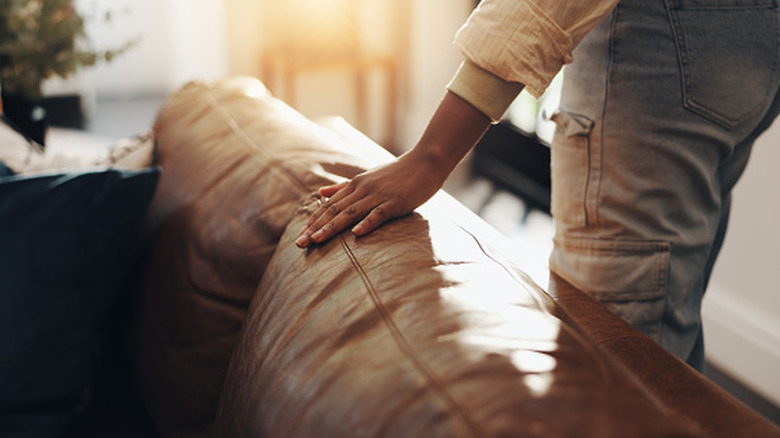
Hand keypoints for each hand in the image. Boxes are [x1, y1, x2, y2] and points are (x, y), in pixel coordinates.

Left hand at [294, 151, 445, 247]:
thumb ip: (343, 187)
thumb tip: (320, 193)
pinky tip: (356, 234)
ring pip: (350, 212)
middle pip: (334, 210)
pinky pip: (378, 213)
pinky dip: (366, 223)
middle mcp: (362, 189)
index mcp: (355, 185)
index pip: (329, 206)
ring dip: (332, 227)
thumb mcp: (367, 178)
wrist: (426, 161)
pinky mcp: (395, 201)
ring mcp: (379, 195)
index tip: (299, 237)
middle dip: (315, 227)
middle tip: (299, 243)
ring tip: (317, 240)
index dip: (313, 222)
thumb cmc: (398, 173)